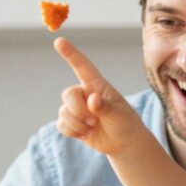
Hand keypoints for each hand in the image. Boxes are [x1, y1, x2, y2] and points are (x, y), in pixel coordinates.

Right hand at [53, 36, 147, 154]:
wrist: (124, 144)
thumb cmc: (126, 124)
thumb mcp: (119, 115)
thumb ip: (105, 107)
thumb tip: (92, 100)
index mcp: (98, 86)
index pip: (82, 67)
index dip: (71, 54)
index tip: (59, 41)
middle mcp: (85, 94)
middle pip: (68, 94)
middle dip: (77, 110)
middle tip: (93, 121)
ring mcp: (77, 109)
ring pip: (63, 112)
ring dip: (77, 124)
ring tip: (93, 127)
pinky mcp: (72, 123)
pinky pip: (61, 125)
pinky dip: (72, 132)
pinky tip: (86, 133)